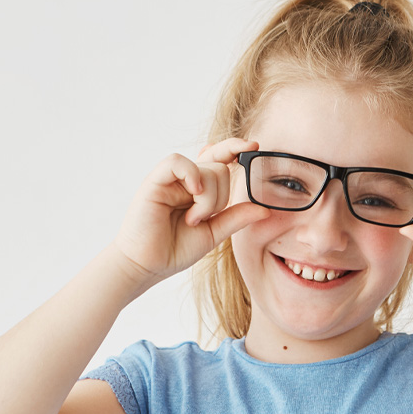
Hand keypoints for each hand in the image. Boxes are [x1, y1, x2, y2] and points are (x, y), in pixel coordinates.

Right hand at [112, 138, 270, 284]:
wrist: (147, 266)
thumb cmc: (175, 249)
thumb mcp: (214, 233)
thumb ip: (236, 218)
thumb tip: (265, 209)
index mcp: (200, 188)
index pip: (221, 159)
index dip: (236, 148)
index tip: (253, 147)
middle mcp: (186, 180)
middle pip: (220, 168)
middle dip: (220, 196)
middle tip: (202, 219)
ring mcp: (170, 179)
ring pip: (205, 167)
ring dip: (207, 198)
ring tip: (192, 219)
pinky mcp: (155, 181)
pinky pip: (178, 162)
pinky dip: (191, 175)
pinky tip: (193, 193)